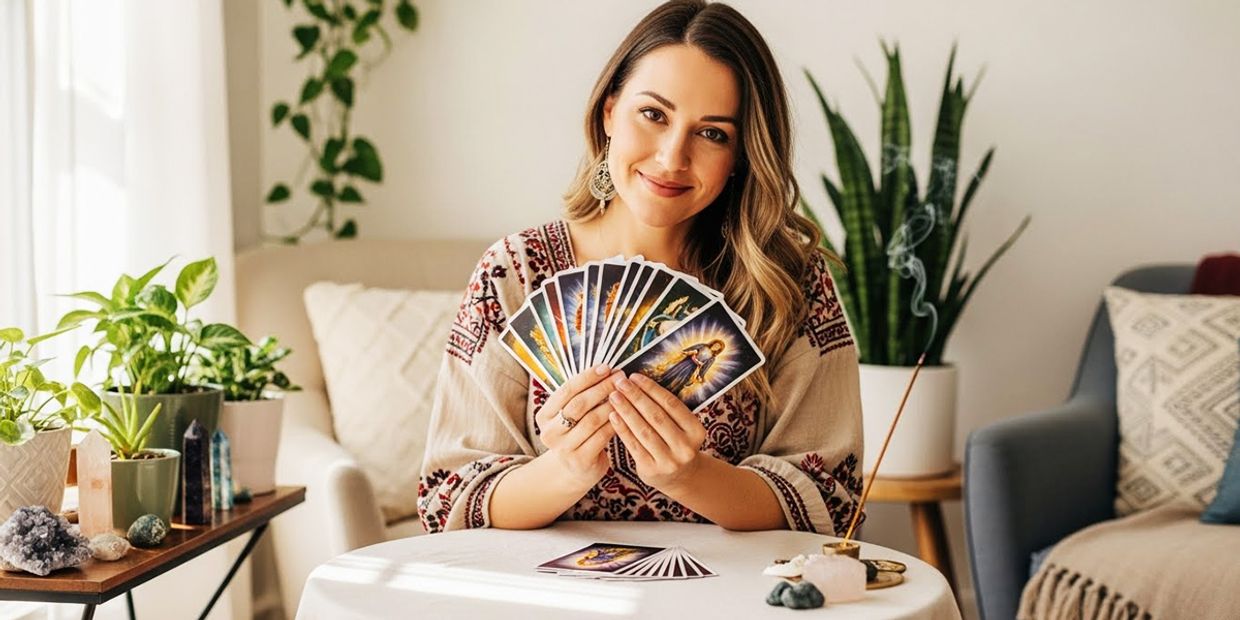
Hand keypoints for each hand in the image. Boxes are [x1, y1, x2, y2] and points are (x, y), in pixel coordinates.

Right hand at [535, 364, 621, 489]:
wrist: (575, 470)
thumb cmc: (577, 434)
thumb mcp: (570, 416)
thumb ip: (580, 396)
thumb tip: (606, 369)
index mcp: (544, 416)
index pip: (566, 391)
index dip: (587, 377)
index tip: (606, 367)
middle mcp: (550, 432)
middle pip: (578, 404)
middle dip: (602, 388)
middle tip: (620, 377)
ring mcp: (563, 448)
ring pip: (591, 420)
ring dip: (611, 404)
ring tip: (625, 394)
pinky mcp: (580, 460)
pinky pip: (601, 437)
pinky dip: (614, 423)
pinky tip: (625, 414)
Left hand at [607, 372, 707, 491]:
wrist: (679, 477)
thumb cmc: (676, 443)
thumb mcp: (682, 427)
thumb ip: (667, 409)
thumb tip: (639, 382)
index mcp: (696, 430)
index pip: (671, 404)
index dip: (651, 389)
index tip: (634, 376)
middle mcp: (685, 447)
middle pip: (656, 416)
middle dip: (636, 397)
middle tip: (620, 383)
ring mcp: (669, 460)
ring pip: (643, 430)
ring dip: (626, 410)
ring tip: (613, 396)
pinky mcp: (651, 469)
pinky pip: (633, 445)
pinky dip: (622, 429)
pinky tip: (613, 416)